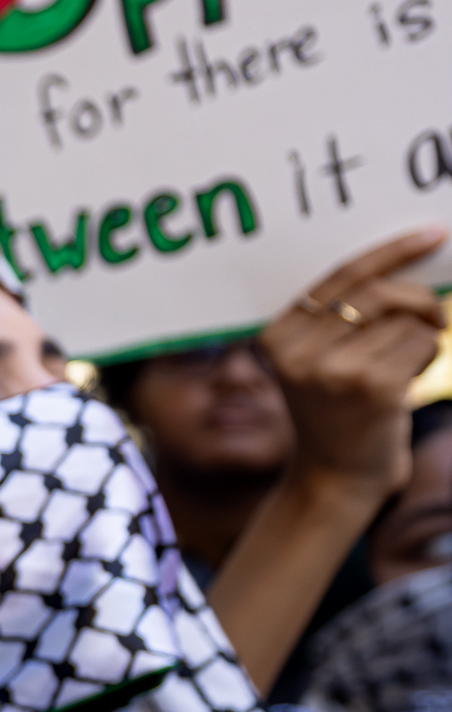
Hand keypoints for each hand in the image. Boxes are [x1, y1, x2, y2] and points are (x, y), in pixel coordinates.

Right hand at [261, 227, 449, 499]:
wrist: (335, 477)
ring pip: (406, 319)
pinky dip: (428, 359)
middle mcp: (298, 351)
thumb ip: (344, 317)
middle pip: (379, 292)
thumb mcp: (321, 360)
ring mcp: (333, 370)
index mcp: (277, 336)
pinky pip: (423, 344)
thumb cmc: (339, 410)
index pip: (341, 276)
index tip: (431, 235)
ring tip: (406, 366)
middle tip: (435, 318)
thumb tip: (410, 267)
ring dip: (423, 337)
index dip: (391, 252)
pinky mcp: (371, 387)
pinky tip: (408, 384)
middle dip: (418, 300)